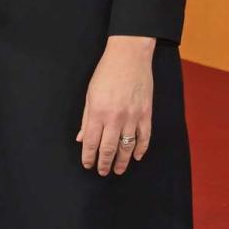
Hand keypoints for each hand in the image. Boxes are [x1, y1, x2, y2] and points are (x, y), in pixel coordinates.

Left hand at [76, 35, 154, 176]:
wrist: (129, 56)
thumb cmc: (106, 72)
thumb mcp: (90, 94)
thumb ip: (86, 119)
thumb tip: (82, 138)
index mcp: (98, 112)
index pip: (92, 142)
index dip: (89, 157)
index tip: (88, 165)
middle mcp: (115, 117)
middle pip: (109, 148)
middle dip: (104, 163)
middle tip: (103, 172)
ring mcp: (132, 116)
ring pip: (127, 146)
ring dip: (122, 161)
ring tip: (118, 170)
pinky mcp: (146, 113)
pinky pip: (145, 137)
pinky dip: (141, 149)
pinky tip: (137, 157)